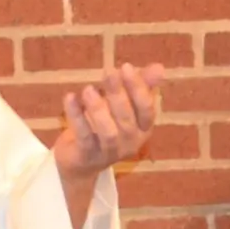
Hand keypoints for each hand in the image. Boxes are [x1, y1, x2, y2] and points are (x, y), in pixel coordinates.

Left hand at [53, 63, 164, 181]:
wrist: (80, 161)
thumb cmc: (105, 126)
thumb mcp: (123, 104)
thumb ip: (140, 86)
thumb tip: (159, 67)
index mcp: (143, 129)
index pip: (146, 109)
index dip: (138, 88)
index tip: (125, 66)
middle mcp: (131, 142)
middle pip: (127, 118)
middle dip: (118, 94)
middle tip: (108, 72)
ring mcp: (109, 152)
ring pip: (108, 131)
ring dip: (98, 109)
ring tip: (88, 89)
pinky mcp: (88, 156)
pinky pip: (83, 136)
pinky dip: (76, 116)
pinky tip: (70, 98)